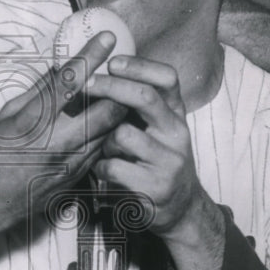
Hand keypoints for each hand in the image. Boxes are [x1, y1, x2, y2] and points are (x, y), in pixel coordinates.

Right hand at [0, 32, 126, 232]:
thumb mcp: (6, 116)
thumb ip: (36, 92)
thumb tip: (59, 68)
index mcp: (34, 122)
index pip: (70, 83)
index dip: (92, 58)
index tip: (108, 39)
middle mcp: (58, 142)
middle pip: (106, 109)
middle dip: (120, 86)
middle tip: (125, 69)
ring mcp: (73, 163)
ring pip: (111, 130)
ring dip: (118, 107)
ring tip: (123, 89)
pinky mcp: (79, 177)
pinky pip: (103, 148)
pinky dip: (109, 131)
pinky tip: (109, 120)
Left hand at [82, 56, 202, 236]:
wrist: (182, 208)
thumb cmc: (158, 160)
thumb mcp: (159, 128)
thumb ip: (141, 104)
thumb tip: (104, 67)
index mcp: (176, 114)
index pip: (167, 78)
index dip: (139, 66)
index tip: (113, 62)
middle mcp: (177, 133)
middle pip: (146, 97)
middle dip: (112, 87)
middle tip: (87, 85)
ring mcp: (169, 161)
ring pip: (124, 134)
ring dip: (105, 140)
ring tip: (105, 149)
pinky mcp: (156, 187)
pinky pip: (115, 167)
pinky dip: (101, 167)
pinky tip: (102, 170)